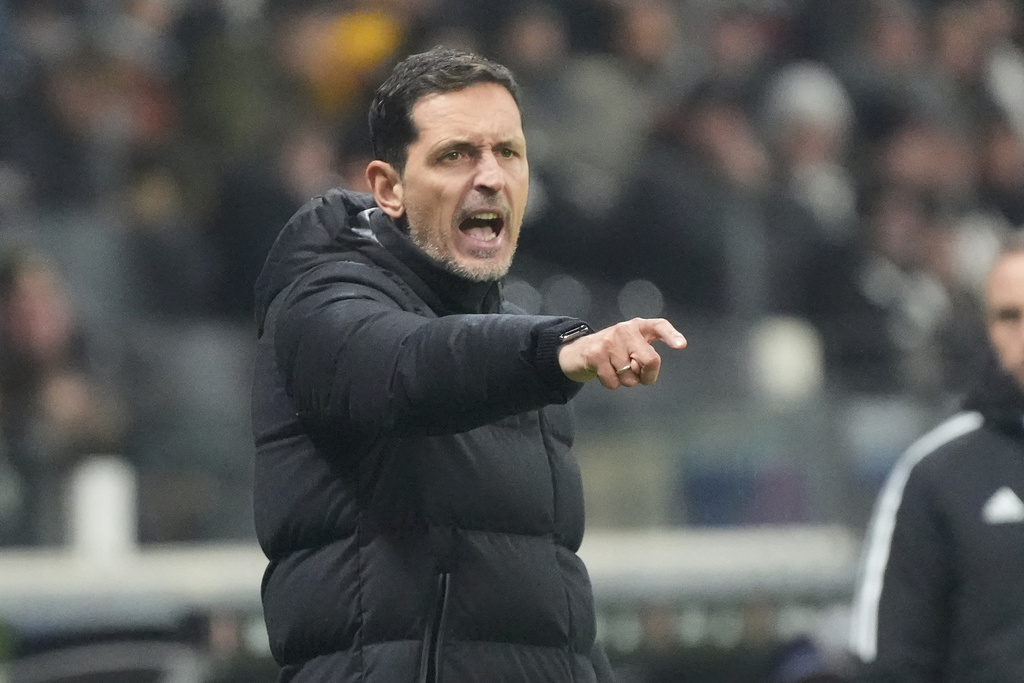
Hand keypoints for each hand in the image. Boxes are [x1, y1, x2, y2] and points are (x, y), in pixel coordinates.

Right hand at [557, 318, 685, 388]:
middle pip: (650, 359)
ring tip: (614, 369)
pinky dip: (611, 384)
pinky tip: (603, 372)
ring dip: (625, 380)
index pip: (659, 326)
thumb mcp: (630, 346)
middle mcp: (625, 329)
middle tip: (637, 374)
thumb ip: (644, 354)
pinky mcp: (595, 354)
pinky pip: (613, 382)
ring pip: (630, 376)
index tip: (681, 345)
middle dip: (647, 375)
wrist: (577, 350)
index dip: (671, 335)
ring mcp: (609, 340)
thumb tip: (648, 370)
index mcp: (638, 326)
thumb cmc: (611, 351)